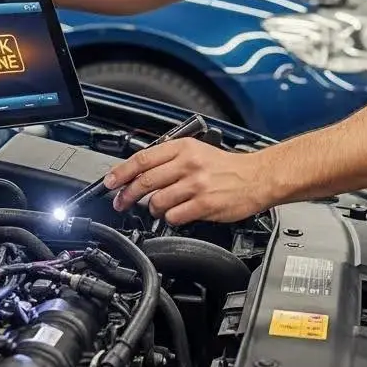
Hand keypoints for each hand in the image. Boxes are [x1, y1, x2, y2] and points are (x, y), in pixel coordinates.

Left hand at [104, 139, 271, 225]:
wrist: (257, 178)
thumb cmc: (227, 167)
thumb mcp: (197, 152)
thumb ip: (170, 159)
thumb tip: (140, 172)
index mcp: (184, 148)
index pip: (143, 159)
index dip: (121, 172)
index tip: (109, 182)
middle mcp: (189, 164)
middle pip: (145, 181)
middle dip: (127, 195)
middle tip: (121, 202)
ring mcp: (196, 185)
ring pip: (157, 202)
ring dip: (153, 208)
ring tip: (160, 207)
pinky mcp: (204, 205)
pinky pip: (174, 217)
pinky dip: (171, 218)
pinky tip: (178, 214)